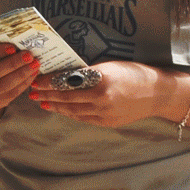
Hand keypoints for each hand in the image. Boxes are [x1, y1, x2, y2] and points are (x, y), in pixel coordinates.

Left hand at [27, 61, 182, 128]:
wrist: (158, 93)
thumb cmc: (134, 73)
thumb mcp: (110, 66)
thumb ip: (88, 71)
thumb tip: (64, 74)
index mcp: (100, 79)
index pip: (66, 81)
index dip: (49, 82)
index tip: (36, 79)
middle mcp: (101, 98)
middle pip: (66, 98)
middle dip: (47, 95)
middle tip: (32, 92)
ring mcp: (104, 113)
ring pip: (72, 111)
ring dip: (55, 106)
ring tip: (41, 102)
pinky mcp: (108, 123)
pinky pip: (83, 118)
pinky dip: (70, 114)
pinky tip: (61, 110)